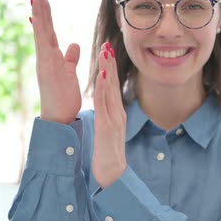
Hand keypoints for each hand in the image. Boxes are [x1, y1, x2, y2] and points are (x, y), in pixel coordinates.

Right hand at [30, 0, 80, 124]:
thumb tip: (74, 44)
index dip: (46, 16)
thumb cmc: (63, 97)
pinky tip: (37, 18)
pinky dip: (40, 31)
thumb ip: (71, 58)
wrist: (59, 118)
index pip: (48, 32)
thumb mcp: (70, 72)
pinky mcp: (46, 68)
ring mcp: (44, 62)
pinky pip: (43, 45)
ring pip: (41, 33)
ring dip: (39, 15)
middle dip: (40, 10)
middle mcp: (45, 58)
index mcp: (51, 58)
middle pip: (43, 29)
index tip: (42, 0)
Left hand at [92, 42, 126, 188]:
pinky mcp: (107, 126)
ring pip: (111, 90)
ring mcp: (114, 119)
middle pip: (114, 84)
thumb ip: (107, 118)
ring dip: (108, 70)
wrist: (113, 176)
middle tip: (107, 44)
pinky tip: (103, 77)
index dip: (110, 69)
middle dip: (110, 64)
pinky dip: (104, 89)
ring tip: (105, 53)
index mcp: (116, 114)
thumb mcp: (108, 132)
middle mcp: (118, 113)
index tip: (107, 52)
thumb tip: (103, 108)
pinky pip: (105, 104)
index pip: (113, 87)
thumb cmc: (108, 156)